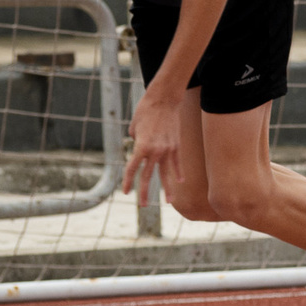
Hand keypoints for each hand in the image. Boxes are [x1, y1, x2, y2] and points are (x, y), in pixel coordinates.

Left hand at [124, 84, 183, 201]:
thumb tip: (140, 147)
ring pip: (167, 173)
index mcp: (141, 147)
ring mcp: (168, 149)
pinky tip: (180, 181)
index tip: (125, 192)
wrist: (165, 99)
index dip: (128, 182)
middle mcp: (155, 151)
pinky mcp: (177, 145)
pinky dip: (178, 172)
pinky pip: (177, 162)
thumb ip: (136, 141)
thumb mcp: (134, 127)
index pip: (132, 169)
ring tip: (169, 202)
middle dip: (145, 192)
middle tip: (143, 205)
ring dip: (168, 188)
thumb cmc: (146, 111)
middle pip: (149, 176)